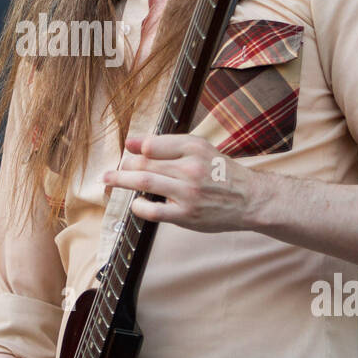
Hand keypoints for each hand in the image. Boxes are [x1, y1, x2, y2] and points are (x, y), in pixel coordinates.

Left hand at [102, 134, 262, 234]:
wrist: (249, 199)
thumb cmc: (220, 172)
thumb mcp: (200, 148)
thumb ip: (167, 144)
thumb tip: (131, 142)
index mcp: (194, 147)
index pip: (152, 144)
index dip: (135, 147)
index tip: (127, 149)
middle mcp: (191, 168)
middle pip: (144, 163)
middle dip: (123, 166)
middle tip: (112, 170)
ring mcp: (188, 192)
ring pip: (145, 183)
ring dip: (121, 181)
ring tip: (108, 180)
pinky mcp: (186, 215)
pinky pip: (153, 211)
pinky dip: (139, 207)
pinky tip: (136, 204)